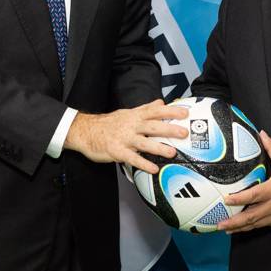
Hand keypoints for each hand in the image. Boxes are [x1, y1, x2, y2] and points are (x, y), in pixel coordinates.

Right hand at [64, 100, 188, 173]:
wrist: (85, 131)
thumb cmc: (109, 123)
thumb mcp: (128, 112)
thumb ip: (145, 108)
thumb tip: (160, 102)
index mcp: (135, 116)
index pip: (155, 111)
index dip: (170, 111)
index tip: (185, 113)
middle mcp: (131, 126)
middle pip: (152, 126)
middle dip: (169, 129)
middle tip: (184, 132)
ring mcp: (124, 139)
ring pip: (143, 143)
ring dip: (158, 148)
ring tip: (172, 153)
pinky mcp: (116, 151)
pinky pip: (131, 158)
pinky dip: (142, 163)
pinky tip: (153, 168)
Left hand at [217, 131, 270, 232]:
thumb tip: (262, 133)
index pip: (252, 196)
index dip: (238, 199)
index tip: (225, 200)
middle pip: (250, 216)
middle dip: (234, 222)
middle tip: (218, 225)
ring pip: (255, 224)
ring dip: (240, 228)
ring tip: (225, 229)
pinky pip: (263, 225)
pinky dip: (251, 227)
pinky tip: (242, 228)